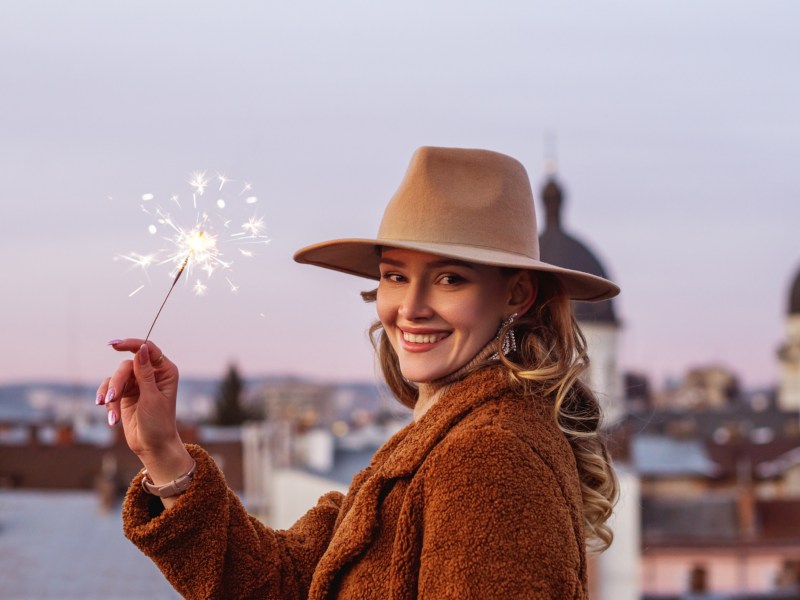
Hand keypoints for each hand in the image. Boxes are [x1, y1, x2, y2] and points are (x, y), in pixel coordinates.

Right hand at [97, 339, 182, 462]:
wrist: (152, 446)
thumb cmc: (158, 423)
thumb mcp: (151, 397)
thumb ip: (144, 373)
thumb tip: (141, 349)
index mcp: (165, 371)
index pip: (148, 349)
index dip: (131, 344)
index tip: (114, 344)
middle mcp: (151, 374)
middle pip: (126, 366)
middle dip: (117, 382)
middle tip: (112, 399)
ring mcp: (137, 383)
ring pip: (115, 378)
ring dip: (110, 394)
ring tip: (110, 411)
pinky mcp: (125, 394)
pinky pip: (109, 389)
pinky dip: (107, 401)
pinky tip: (111, 418)